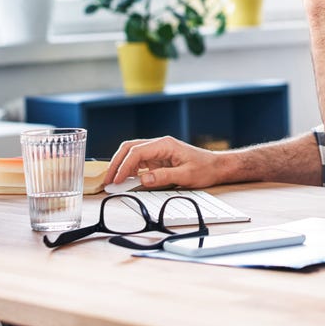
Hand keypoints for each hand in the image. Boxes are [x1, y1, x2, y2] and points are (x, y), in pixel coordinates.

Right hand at [103, 136, 224, 189]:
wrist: (216, 166)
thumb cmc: (205, 168)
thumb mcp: (186, 176)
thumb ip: (164, 177)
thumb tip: (143, 179)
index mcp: (165, 145)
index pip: (137, 152)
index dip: (124, 166)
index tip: (116, 179)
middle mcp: (159, 145)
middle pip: (130, 148)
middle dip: (117, 163)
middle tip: (108, 179)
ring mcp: (158, 150)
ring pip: (132, 153)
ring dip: (121, 165)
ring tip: (113, 180)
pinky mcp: (158, 158)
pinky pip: (139, 161)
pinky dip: (129, 169)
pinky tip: (125, 179)